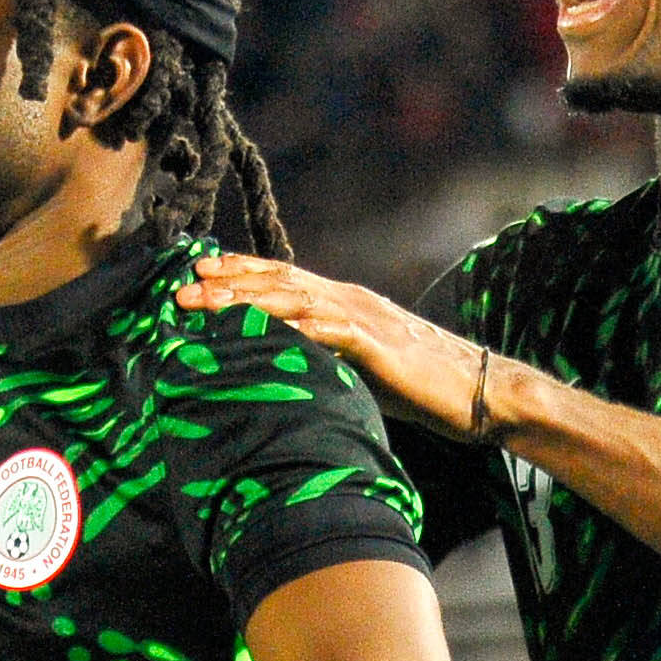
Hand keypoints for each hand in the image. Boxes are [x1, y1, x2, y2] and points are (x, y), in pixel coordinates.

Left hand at [177, 254, 488, 438]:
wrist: (478, 390)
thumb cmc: (417, 385)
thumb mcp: (356, 366)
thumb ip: (322, 357)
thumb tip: (280, 367)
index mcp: (342, 302)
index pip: (281, 276)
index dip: (238, 270)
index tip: (195, 269)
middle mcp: (349, 300)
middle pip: (279, 281)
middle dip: (228, 282)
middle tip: (181, 287)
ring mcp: (366, 319)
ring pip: (298, 299)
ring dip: (250, 299)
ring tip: (211, 302)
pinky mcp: (382, 346)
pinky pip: (335, 332)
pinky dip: (301, 328)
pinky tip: (270, 329)